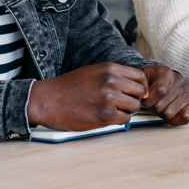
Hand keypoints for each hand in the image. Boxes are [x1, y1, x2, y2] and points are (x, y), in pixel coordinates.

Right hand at [26, 63, 148, 130]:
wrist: (49, 101)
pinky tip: (106, 116)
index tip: (133, 92)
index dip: (139, 86)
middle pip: (140, 92)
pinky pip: (125, 119)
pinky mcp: (105, 116)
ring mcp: (109, 99)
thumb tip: (133, 83)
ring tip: (112, 110)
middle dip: (133, 98)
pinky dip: (119, 120)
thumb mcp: (92, 71)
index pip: (140, 76)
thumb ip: (112, 75)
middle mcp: (112, 81)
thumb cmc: (68, 87)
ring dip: (126, 110)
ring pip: (134, 107)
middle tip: (122, 103)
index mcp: (109, 68)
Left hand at [140, 65, 188, 125]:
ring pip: (170, 113)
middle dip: (153, 108)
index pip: (160, 91)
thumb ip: (141, 85)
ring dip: (162, 113)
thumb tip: (145, 96)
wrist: (165, 79)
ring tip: (162, 106)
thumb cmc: (153, 81)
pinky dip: (175, 120)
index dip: (149, 100)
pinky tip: (170, 115)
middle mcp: (180, 81)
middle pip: (162, 105)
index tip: (145, 101)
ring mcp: (188, 91)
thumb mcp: (144, 77)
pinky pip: (186, 117)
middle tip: (154, 103)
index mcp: (167, 73)